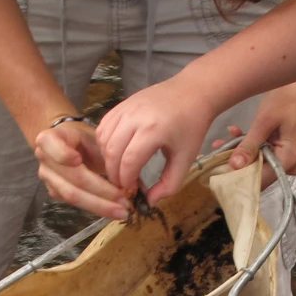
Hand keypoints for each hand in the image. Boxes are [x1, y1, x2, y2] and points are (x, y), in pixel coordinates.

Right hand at [32, 117, 127, 217]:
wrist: (67, 143)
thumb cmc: (82, 138)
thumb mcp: (93, 136)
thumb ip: (104, 151)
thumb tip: (131, 173)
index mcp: (49, 139)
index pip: (52, 147)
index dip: (63, 155)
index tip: (77, 160)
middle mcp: (44, 160)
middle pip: (71, 180)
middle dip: (100, 193)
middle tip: (124, 201)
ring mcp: (48, 178)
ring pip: (73, 196)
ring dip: (100, 206)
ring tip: (122, 211)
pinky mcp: (55, 192)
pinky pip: (76, 204)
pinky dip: (97, 208)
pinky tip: (114, 210)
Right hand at [98, 74, 215, 205]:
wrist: (192, 93)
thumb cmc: (191, 127)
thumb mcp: (185, 159)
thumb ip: (169, 184)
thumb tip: (149, 201)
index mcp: (153, 130)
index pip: (129, 161)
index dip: (126, 181)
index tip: (132, 190)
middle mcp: (135, 117)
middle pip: (112, 152)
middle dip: (114, 174)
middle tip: (123, 185)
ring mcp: (126, 108)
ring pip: (103, 139)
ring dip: (107, 159)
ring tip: (120, 169)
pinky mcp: (121, 105)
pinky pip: (103, 127)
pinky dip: (104, 143)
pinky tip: (116, 152)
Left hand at [225, 71, 295, 178]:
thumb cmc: (288, 99)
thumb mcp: (264, 121)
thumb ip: (249, 145)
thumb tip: (233, 166)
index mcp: (288, 160)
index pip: (259, 179)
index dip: (237, 177)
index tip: (217, 171)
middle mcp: (289, 164)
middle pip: (257, 172)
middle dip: (236, 163)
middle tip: (215, 151)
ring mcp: (286, 157)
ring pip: (257, 162)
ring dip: (239, 152)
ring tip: (220, 141)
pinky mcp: (282, 149)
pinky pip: (262, 153)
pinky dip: (248, 144)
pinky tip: (234, 132)